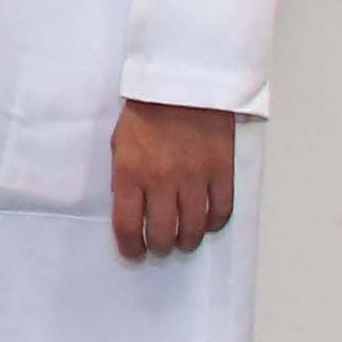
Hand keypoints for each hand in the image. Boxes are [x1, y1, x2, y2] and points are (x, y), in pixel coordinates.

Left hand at [114, 99, 238, 259]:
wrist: (182, 88)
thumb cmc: (146, 114)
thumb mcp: (119, 145)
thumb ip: (122, 178)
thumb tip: (127, 207)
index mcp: (132, 173)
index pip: (128, 225)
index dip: (130, 247)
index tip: (133, 253)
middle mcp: (163, 181)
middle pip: (163, 233)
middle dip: (159, 247)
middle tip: (159, 247)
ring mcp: (195, 178)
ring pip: (194, 227)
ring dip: (187, 241)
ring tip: (182, 240)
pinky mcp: (221, 172)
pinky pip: (222, 210)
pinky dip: (215, 223)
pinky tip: (207, 223)